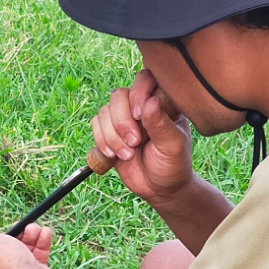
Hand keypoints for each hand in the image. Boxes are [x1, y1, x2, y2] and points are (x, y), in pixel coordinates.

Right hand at [90, 69, 193, 203]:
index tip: (140, 116)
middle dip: (122, 121)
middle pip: (119, 95)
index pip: (145, 79)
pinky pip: (95, 125)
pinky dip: (101, 140)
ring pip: (105, 111)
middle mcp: (141, 106)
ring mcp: (124, 118)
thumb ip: (161, 124)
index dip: (138, 93)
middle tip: (135, 142)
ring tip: (127, 155)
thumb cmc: (173, 165)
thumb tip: (149, 102)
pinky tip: (114, 155)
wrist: (160, 189)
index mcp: (162, 102)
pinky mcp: (110, 132)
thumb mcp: (173, 146)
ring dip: (112, 135)